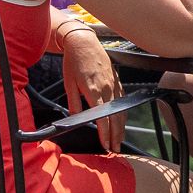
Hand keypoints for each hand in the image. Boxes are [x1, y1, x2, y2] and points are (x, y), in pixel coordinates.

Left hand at [58, 27, 124, 151]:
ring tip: (119, 140)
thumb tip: (75, 119)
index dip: (105, 133)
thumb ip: (73, 103)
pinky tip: (122, 121)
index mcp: (93, 90)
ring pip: (121, 110)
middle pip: (114, 117)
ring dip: (121, 127)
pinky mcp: (116, 80)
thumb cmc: (74, 61)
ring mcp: (113, 84)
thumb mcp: (69, 83)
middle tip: (115, 149)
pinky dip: (123, 113)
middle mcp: (106, 88)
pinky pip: (123, 100)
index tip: (105, 144)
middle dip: (115, 135)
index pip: (102, 118)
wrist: (83, 42)